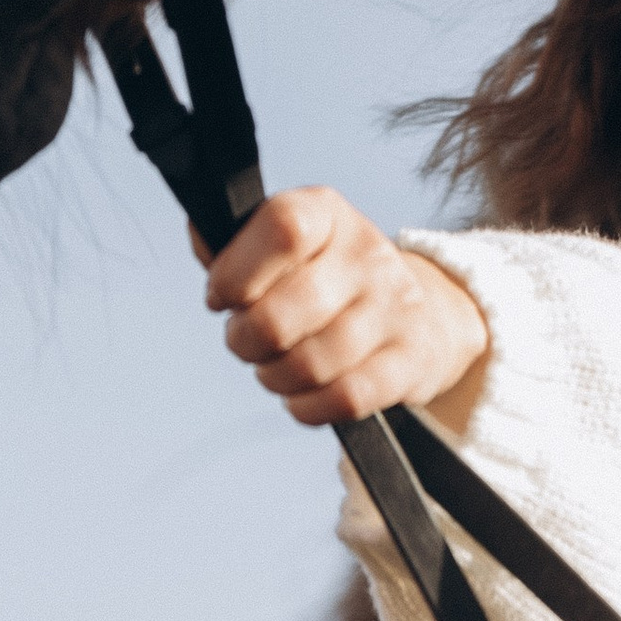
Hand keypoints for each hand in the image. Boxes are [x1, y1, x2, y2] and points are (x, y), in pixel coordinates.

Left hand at [200, 186, 489, 430]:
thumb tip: (202, 231)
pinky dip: (309, 407)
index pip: (282, 228)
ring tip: (277, 368)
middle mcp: (367, 253)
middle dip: (245, 341)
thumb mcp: (286, 248)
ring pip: (310, 364)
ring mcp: (395, 306)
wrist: (419, 316)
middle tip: (248, 341)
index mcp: (327, 213)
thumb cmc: (327, 282)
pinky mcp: (412, 358)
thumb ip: (234, 244)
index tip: (223, 296)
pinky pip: (346, 398)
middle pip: (280, 315)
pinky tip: (302, 396)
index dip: (235, 273)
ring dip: (276, 377)